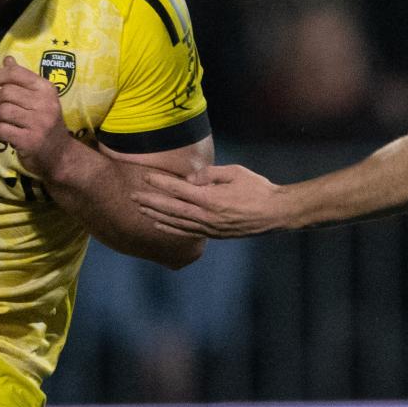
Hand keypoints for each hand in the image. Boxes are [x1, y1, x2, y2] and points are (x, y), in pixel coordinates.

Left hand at [0, 56, 75, 176]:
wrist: (60, 155)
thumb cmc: (45, 123)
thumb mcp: (39, 98)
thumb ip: (22, 79)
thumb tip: (7, 59)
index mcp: (46, 89)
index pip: (15, 73)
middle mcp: (44, 103)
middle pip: (5, 93)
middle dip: (0, 103)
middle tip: (7, 111)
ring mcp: (38, 123)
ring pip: (2, 112)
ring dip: (0, 120)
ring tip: (11, 124)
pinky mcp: (29, 140)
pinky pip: (1, 130)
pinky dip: (1, 134)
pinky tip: (11, 136)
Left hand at [134, 161, 292, 238]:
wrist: (275, 213)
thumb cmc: (257, 188)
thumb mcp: (234, 172)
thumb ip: (209, 174)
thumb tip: (189, 179)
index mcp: (210, 198)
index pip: (178, 190)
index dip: (160, 183)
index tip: (145, 177)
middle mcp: (206, 216)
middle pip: (171, 208)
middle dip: (150, 201)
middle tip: (132, 195)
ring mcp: (209, 228)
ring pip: (175, 222)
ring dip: (155, 215)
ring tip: (140, 208)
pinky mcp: (213, 234)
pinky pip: (186, 231)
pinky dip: (169, 227)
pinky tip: (158, 223)